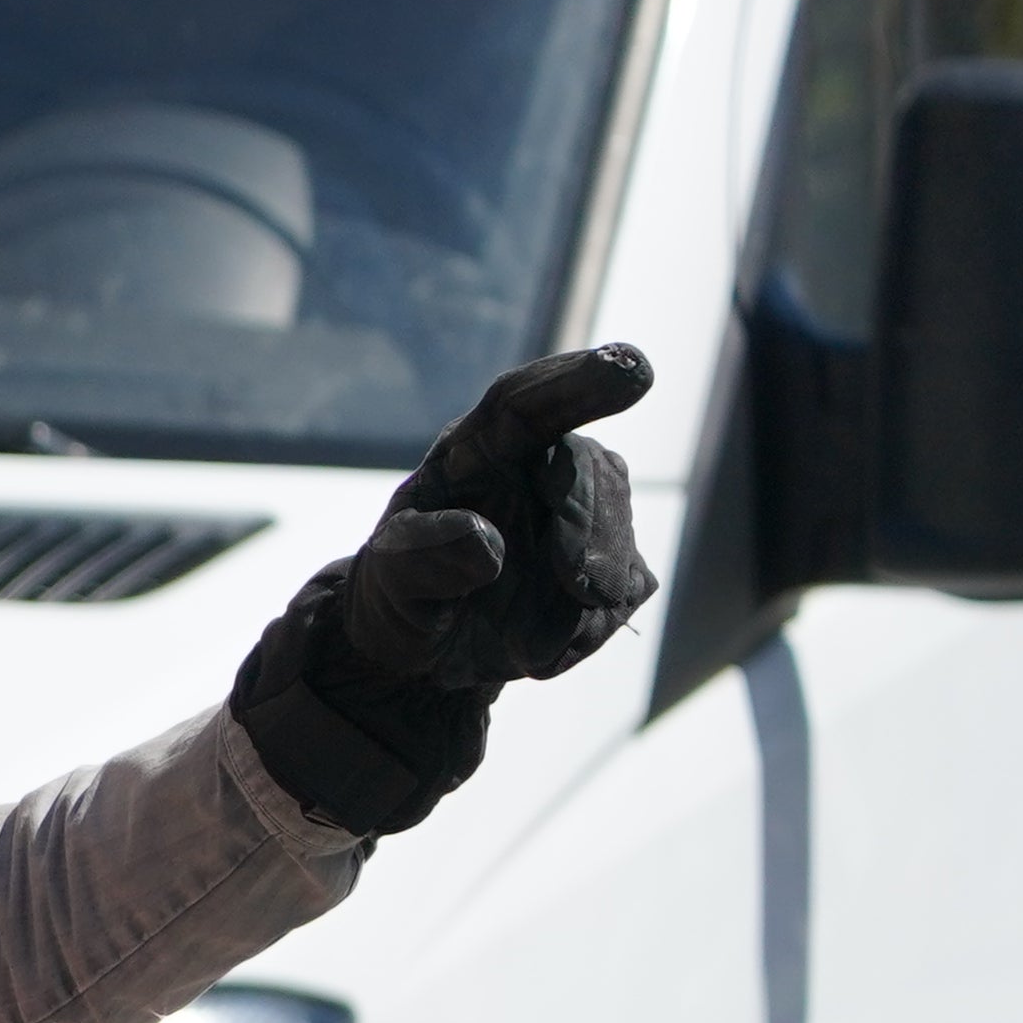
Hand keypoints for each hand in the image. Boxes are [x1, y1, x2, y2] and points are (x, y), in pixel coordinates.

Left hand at [230, 344, 659, 837]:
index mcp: (477, 451)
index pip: (527, 403)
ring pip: (619, 532)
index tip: (632, 368)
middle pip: (590, 471)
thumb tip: (486, 544)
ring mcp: (580, 514)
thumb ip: (424, 556)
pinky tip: (539, 654)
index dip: (579, 381)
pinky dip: (589, 632)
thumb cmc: (399, 593)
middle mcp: (537, 468)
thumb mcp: (389, 580)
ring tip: (525, 645)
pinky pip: (626, 589)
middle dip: (589, 527)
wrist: (422, 650)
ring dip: (588, 596)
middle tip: (579, 588)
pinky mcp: (607, 563)